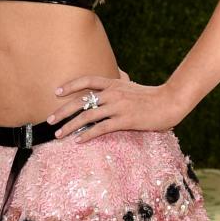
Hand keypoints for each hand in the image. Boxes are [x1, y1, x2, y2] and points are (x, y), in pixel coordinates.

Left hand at [45, 76, 184, 143]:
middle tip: (49, 120)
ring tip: (58, 134)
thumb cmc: (151, 97)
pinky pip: (101, 128)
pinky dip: (87, 135)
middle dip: (62, 111)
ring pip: (87, 116)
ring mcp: (118, 107)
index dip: (71, 85)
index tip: (57, 92)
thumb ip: (119, 85)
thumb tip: (113, 82)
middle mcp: (113, 93)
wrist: (170, 102)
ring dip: (70, 126)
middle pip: (81, 101)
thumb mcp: (132, 87)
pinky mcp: (124, 120)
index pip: (88, 80)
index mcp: (114, 84)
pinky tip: (78, 140)